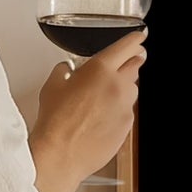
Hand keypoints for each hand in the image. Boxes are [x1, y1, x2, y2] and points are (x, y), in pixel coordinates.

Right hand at [29, 29, 145, 191]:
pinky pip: (127, 111)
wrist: (61, 154)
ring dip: (124, 87)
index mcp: (100, 69)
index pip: (127, 46)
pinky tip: (102, 116)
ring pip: (133, 89)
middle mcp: (118, 86)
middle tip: (126, 61)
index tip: (139, 37)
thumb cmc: (55, 122)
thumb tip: (67, 69)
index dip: (135, 39)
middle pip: (135, 65)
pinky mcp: (127, 126)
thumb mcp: (52, 86)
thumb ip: (64, 71)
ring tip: (104, 95)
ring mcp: (125, 107)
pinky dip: (119, 109)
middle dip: (132, 61)